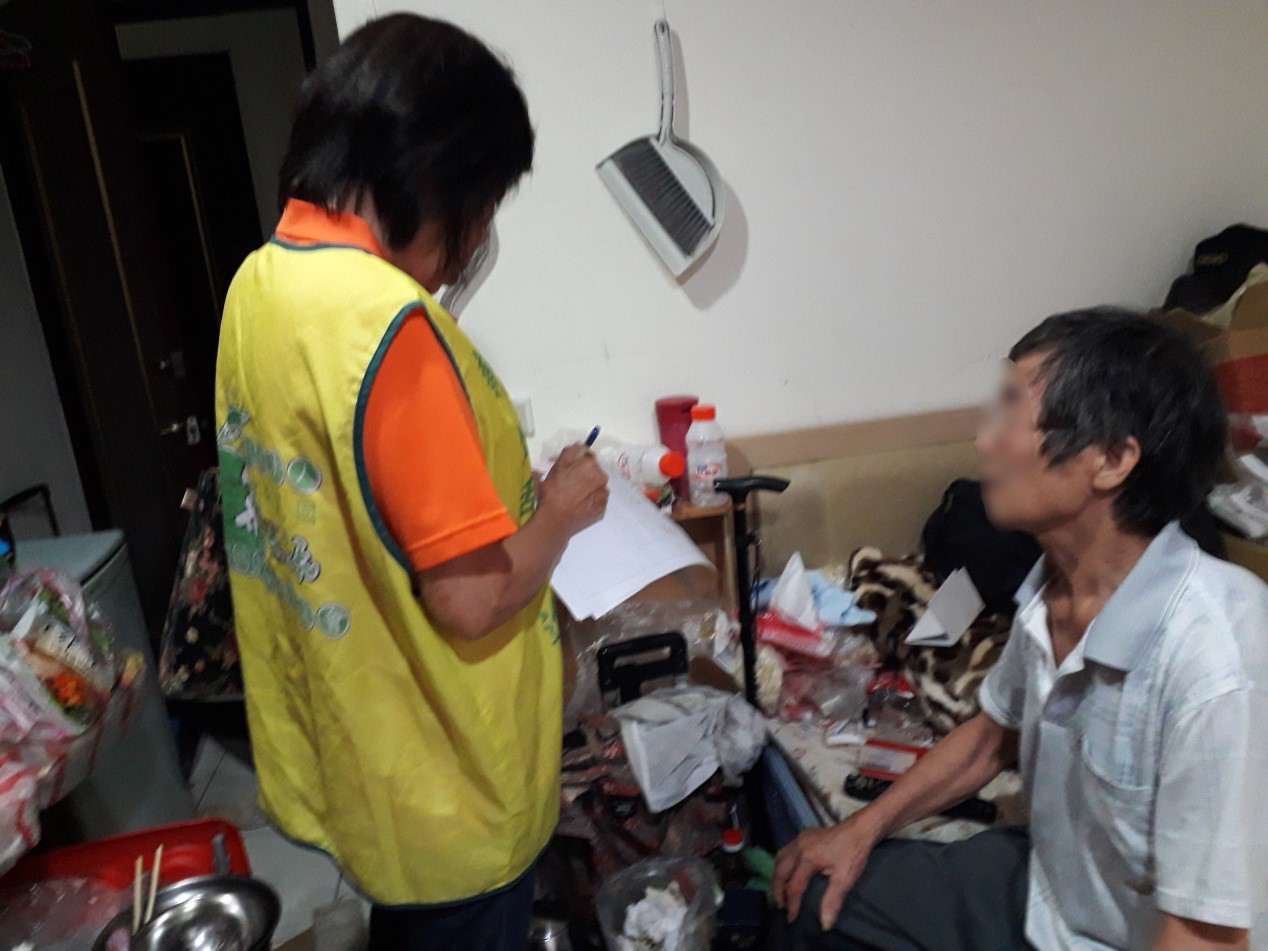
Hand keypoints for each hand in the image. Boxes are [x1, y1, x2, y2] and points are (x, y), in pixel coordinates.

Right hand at [537, 445, 608, 536]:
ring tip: (573, 497)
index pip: (587, 456)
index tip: (568, 469)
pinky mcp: (602, 510)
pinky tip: (578, 505)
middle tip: (569, 484)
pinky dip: (589, 501)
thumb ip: (570, 452)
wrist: (555, 519)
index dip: (577, 461)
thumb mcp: (556, 466)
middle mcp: (602, 478)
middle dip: (583, 474)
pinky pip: (596, 501)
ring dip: (588, 488)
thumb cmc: (553, 491)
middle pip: (593, 471)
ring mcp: (603, 495)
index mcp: (590, 464)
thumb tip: (580, 446)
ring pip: (596, 487)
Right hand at [772, 814, 879, 930]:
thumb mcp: (846, 878)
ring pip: (779, 859)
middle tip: (780, 907)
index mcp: (808, 858)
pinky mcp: (803, 836)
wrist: (860, 828)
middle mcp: (798, 847)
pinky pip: (785, 852)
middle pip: (780, 872)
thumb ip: (832, 900)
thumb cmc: (854, 853)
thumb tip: (824, 924)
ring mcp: (799, 839)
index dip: (792, 905)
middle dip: (777, 891)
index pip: (794, 887)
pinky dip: (782, 865)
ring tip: (781, 892)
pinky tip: (788, 873)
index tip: (791, 920)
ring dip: (778, 877)